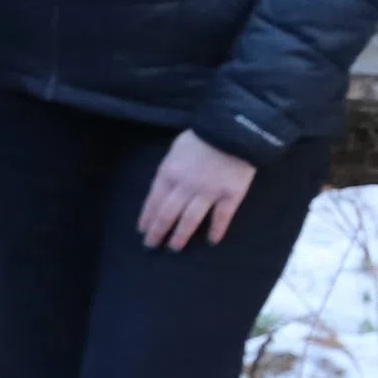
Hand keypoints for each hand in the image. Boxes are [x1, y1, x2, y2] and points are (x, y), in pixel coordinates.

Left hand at [137, 129, 257, 250]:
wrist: (234, 130)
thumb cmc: (201, 137)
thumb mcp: (175, 150)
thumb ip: (168, 171)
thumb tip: (162, 190)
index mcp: (169, 173)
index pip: (153, 202)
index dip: (147, 219)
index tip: (143, 231)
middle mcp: (185, 186)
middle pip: (167, 215)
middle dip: (157, 232)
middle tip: (152, 246)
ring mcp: (209, 192)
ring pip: (190, 220)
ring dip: (180, 236)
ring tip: (174, 247)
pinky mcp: (230, 195)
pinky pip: (221, 217)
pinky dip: (216, 230)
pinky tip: (212, 241)